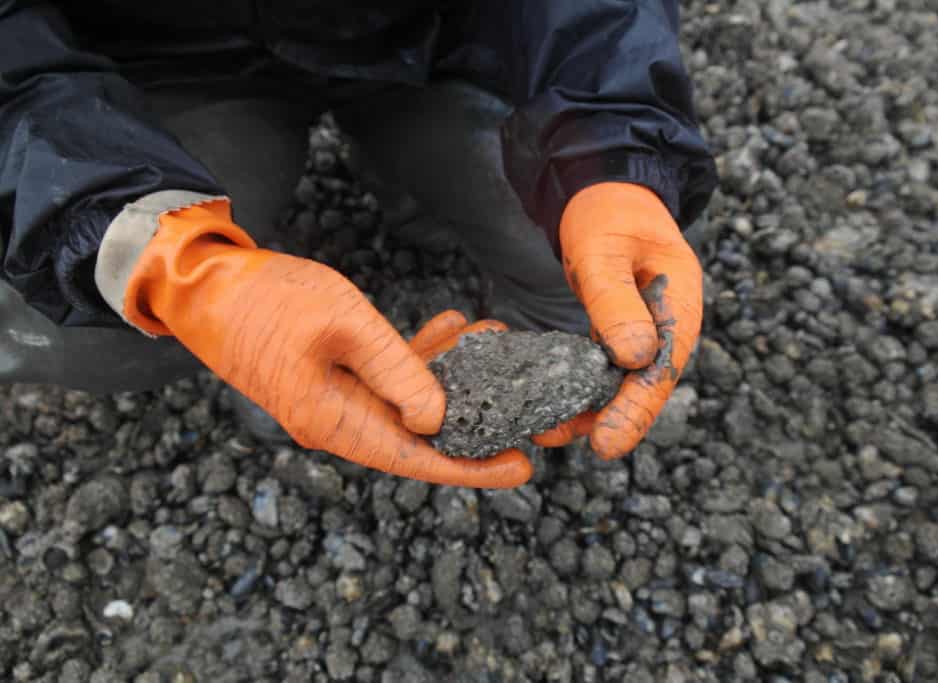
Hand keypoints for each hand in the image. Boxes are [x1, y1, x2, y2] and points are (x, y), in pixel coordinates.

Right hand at [122, 199, 530, 486]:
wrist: (201, 283)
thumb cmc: (267, 300)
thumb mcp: (344, 327)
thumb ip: (397, 372)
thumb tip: (438, 420)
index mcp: (335, 423)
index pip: (417, 459)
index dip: (473, 467)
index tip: (522, 467)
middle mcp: (335, 422)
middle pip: (419, 432)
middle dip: (473, 410)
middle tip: (521, 393)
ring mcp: (330, 399)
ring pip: (406, 399)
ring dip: (449, 373)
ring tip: (489, 339)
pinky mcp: (328, 375)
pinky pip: (384, 376)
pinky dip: (417, 356)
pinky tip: (447, 326)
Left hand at [557, 182, 702, 458]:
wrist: (606, 188)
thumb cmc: (609, 212)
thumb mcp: (606, 250)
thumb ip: (617, 302)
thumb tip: (634, 358)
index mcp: (679, 304)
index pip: (661, 369)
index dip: (635, 410)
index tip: (606, 444)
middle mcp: (666, 325)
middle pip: (642, 386)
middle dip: (605, 419)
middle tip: (556, 439)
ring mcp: (643, 330)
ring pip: (620, 382)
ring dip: (586, 408)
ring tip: (542, 429)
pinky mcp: (618, 332)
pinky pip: (602, 368)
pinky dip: (578, 387)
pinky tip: (548, 403)